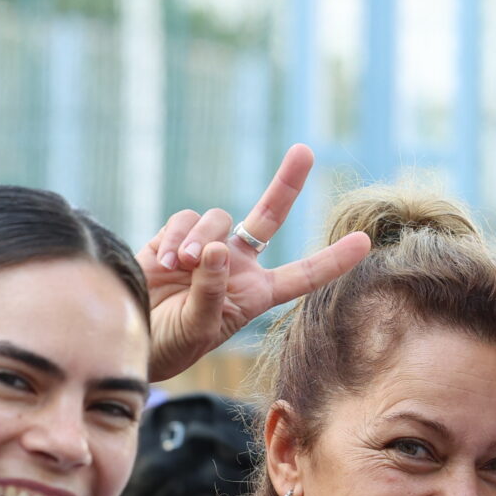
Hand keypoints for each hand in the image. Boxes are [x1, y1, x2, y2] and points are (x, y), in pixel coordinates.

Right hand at [141, 145, 372, 379]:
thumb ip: (212, 290)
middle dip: (286, 183)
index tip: (364, 242)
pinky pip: (185, 221)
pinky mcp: (174, 238)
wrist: (130, 336)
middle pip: (268, 216)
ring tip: (183, 266)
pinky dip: (178, 236)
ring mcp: (206, 248)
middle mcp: (236, 265)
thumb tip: (217, 249)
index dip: (332, 260)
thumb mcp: (198, 326)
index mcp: (256, 294)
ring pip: (217, 218)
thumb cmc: (172, 344)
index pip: (302, 274)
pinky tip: (167, 261)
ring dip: (201, 238)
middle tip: (305, 151)